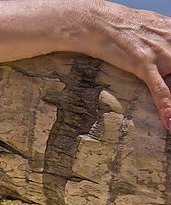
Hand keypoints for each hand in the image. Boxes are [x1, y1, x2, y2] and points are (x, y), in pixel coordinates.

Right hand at [80, 0, 170, 130]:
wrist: (99, 22)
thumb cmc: (122, 24)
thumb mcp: (153, 26)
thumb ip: (166, 38)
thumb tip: (167, 48)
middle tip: (170, 85)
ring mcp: (161, 53)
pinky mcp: (143, 65)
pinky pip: (160, 91)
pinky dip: (166, 107)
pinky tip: (169, 123)